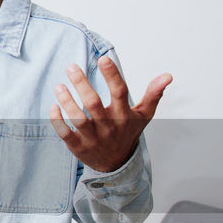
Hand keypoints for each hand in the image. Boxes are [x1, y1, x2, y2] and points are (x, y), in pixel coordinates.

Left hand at [49, 56, 171, 173]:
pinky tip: (54, 106)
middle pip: (94, 104)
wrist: (116, 164)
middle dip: (82, 84)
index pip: (119, 92)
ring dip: (67, 102)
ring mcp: (93, 137)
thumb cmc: (127, 132)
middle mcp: (108, 126)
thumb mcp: (143, 115)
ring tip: (59, 86)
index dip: (112, 75)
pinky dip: (58, 121)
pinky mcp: (78, 147)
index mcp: (124, 115)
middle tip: (71, 67)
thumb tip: (168, 76)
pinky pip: (66, 134)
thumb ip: (153, 94)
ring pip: (78, 119)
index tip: (103, 58)